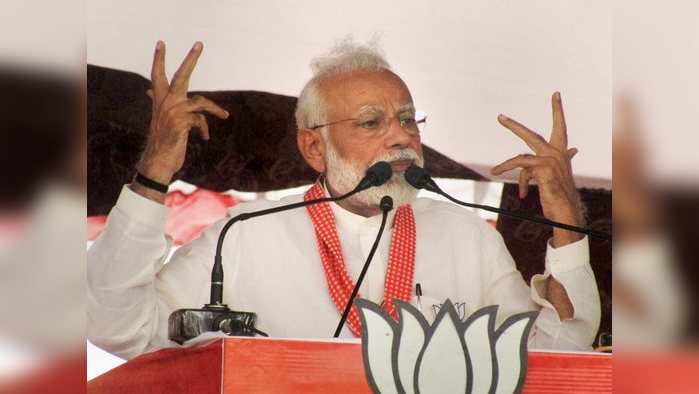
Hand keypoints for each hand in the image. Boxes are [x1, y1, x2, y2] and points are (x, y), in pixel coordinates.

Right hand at [137, 41, 228, 184]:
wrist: (158, 162)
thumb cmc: (163, 140)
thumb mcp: (161, 119)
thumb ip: (158, 102)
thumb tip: (148, 90)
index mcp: (159, 99)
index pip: (157, 75)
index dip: (159, 59)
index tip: (161, 43)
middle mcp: (165, 102)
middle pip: (181, 76)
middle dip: (191, 59)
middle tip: (199, 43)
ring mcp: (173, 111)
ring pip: (201, 102)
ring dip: (215, 109)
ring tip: (225, 115)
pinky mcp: (181, 122)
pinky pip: (201, 120)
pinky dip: (205, 129)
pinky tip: (204, 137)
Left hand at [491, 92, 582, 246]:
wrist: (567, 212)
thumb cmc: (561, 194)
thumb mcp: (560, 174)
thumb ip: (564, 159)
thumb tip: (574, 149)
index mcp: (562, 152)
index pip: (560, 127)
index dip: (557, 110)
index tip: (555, 94)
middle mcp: (557, 153)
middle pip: (531, 135)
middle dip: (513, 126)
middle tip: (499, 117)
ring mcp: (550, 160)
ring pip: (520, 158)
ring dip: (505, 166)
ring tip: (494, 172)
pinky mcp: (543, 169)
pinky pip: (519, 168)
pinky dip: (513, 177)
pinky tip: (518, 191)